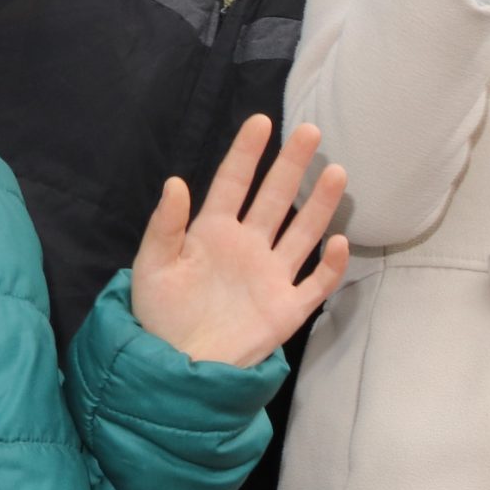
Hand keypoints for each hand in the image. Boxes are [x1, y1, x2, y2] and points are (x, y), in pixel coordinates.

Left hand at [131, 115, 347, 366]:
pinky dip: (330, 264)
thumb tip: (176, 182)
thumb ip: (165, 226)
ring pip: (302, 232)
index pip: (233, 184)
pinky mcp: (289, 307)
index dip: (246, 154)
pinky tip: (337, 242)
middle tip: (309, 132)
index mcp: (213, 232)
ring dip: (319, 204)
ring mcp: (272, 275)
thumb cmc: (160, 314)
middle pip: (274, 199)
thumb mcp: (152, 266)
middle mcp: (248, 246)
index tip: (261, 123)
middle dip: (291, 166)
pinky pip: (316, 282)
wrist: (177, 366)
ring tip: (335, 172)